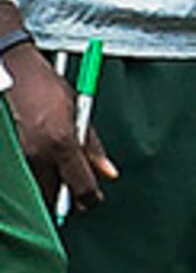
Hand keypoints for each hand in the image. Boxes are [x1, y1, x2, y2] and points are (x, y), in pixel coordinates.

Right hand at [3, 40, 109, 213]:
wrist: (12, 71)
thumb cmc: (46, 87)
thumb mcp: (78, 112)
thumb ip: (93, 147)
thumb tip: (108, 174)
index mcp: (62, 143)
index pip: (81, 186)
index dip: (90, 198)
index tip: (93, 200)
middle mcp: (37, 154)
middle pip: (54, 196)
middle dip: (66, 200)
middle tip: (75, 197)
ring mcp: (17, 155)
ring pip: (35, 189)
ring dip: (48, 191)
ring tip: (58, 182)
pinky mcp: (5, 154)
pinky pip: (21, 177)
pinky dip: (31, 180)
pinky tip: (40, 171)